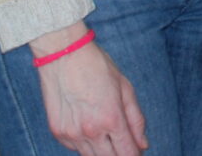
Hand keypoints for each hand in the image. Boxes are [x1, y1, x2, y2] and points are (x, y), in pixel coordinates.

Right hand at [31, 28, 147, 155]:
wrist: (63, 54)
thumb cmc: (97, 66)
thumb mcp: (125, 88)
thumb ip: (136, 119)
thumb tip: (143, 145)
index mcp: (112, 119)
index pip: (127, 153)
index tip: (137, 153)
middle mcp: (91, 131)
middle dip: (119, 155)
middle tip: (123, 144)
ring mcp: (72, 134)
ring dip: (102, 152)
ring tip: (107, 136)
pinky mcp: (58, 132)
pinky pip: (75, 148)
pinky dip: (84, 143)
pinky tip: (88, 127)